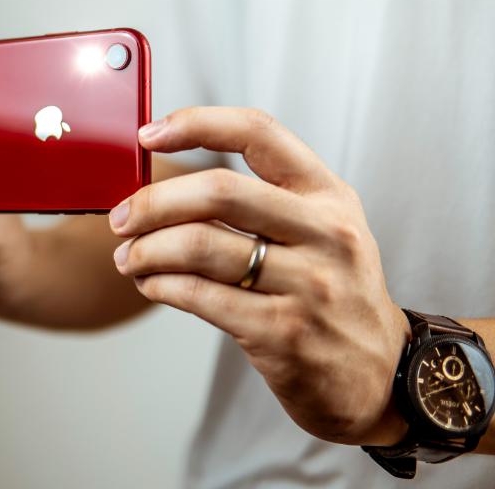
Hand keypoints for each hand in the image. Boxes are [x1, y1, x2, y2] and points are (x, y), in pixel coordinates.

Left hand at [109, 107, 410, 444]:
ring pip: (199, 246)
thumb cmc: (332, 293)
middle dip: (152, 202)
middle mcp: (324, 232)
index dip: (196, 124)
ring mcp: (307, 284)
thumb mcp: (321, 231)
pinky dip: (161, 285)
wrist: (379, 375)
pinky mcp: (282, 332)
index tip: (148, 133)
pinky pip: (199, 296)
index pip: (258, 133)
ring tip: (128, 258)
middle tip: (121, 218)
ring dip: (146, 250)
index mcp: (328, 195)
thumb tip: (165, 187)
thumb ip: (263, 201)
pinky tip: (151, 284)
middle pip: (218, 191)